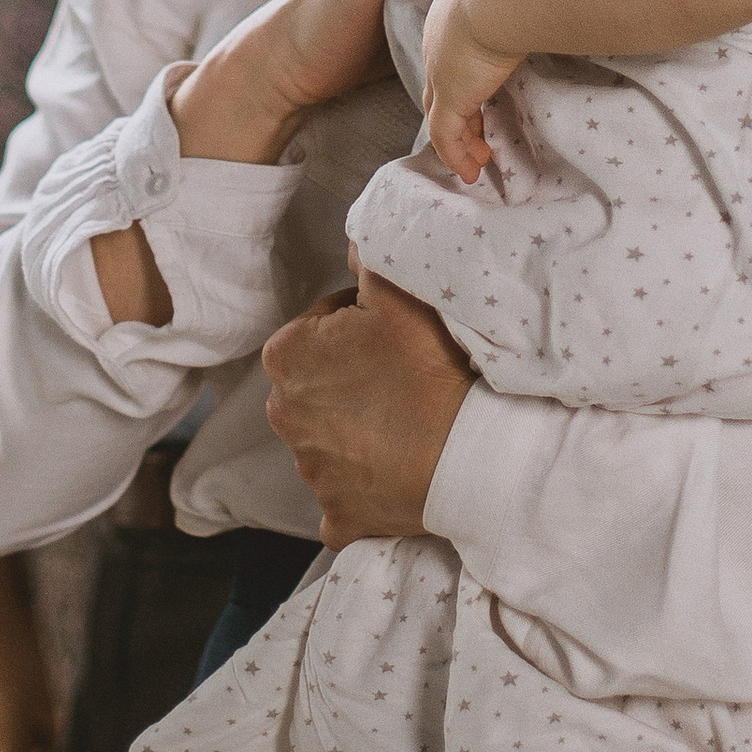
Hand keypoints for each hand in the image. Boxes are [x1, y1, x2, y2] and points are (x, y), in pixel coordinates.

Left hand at [262, 256, 473, 546]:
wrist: (468, 457)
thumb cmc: (430, 371)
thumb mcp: (399, 292)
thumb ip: (367, 252)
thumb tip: (353, 236)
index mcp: (285, 356)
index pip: (321, 326)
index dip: (361, 326)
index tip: (394, 336)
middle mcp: (283, 415)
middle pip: (322, 383)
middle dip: (353, 378)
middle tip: (404, 376)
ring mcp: (310, 471)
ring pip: (333, 436)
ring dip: (361, 427)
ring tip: (408, 419)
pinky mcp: (336, 515)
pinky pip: (345, 495)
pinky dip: (366, 485)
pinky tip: (398, 470)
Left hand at [419, 0, 521, 182]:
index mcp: (454, 11)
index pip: (453, 52)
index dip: (466, 76)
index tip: (483, 94)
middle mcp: (439, 41)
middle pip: (441, 85)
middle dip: (459, 111)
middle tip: (478, 132)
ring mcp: (440, 70)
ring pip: (441, 114)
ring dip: (461, 139)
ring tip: (479, 159)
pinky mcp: (450, 97)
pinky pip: (445, 136)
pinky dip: (456, 155)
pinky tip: (472, 172)